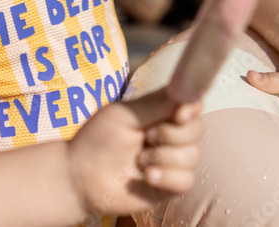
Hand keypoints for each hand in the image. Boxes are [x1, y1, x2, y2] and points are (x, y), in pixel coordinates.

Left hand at [67, 91, 202, 217]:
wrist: (80, 175)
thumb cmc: (97, 139)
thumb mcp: (124, 114)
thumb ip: (157, 104)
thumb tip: (186, 93)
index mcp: (159, 113)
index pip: (191, 104)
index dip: (192, 107)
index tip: (179, 114)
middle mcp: (170, 135)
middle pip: (197, 129)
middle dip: (172, 134)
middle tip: (146, 137)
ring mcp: (171, 161)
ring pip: (193, 155)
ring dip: (164, 157)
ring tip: (139, 161)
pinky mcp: (169, 186)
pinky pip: (187, 181)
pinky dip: (169, 177)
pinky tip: (147, 177)